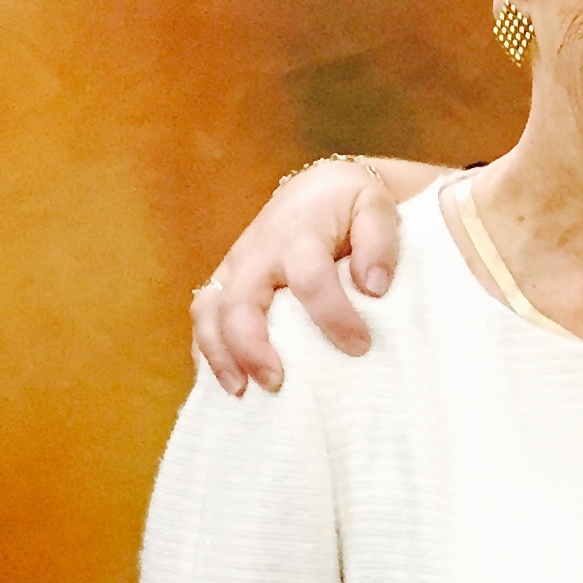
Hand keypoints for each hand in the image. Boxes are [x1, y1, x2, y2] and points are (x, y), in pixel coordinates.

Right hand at [188, 159, 406, 393]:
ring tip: (240, 392)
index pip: (310, 280)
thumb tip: (374, 287)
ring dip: (219, 354)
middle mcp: (256, 253)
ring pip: (207, 312)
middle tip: (276, 383)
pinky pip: (203, 319)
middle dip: (251, 347)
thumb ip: (379, 242)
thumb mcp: (375, 208)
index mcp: (298, 234)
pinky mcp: (224, 283)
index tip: (360, 346)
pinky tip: (228, 383)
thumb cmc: (349, 204)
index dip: (333, 317)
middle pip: (238, 302)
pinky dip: (208, 352)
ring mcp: (234, 268)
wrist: (316, 190)